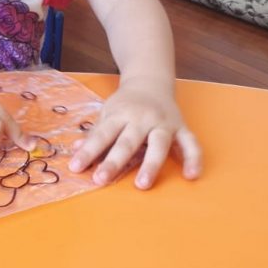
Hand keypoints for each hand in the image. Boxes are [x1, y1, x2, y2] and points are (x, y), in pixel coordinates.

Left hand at [68, 79, 201, 189]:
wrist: (150, 82)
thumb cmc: (124, 104)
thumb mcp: (107, 114)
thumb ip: (95, 134)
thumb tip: (74, 150)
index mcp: (120, 114)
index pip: (102, 135)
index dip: (88, 151)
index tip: (75, 168)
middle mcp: (142, 118)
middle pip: (127, 142)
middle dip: (113, 161)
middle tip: (100, 179)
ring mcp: (163, 122)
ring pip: (158, 144)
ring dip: (150, 165)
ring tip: (141, 185)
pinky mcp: (181, 127)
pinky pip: (190, 143)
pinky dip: (193, 158)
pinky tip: (191, 176)